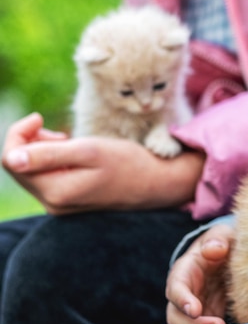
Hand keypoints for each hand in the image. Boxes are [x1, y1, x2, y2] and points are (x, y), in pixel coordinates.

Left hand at [2, 112, 202, 213]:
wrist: (157, 183)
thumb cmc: (128, 162)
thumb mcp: (90, 151)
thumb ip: (50, 155)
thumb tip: (12, 158)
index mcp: (56, 191)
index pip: (11, 160)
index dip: (18, 133)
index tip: (40, 117)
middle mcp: (54, 204)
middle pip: (18, 167)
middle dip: (29, 142)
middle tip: (56, 130)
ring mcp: (61, 206)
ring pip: (31, 172)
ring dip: (41, 150)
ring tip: (66, 140)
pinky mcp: (69, 202)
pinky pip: (46, 178)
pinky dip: (52, 161)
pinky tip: (72, 154)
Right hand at [166, 223, 234, 323]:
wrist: (227, 256)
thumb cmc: (222, 243)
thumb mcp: (222, 234)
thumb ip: (218, 239)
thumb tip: (214, 250)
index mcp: (184, 272)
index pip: (176, 288)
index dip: (182, 300)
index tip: (195, 309)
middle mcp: (183, 296)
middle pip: (175, 318)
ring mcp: (193, 312)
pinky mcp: (205, 322)